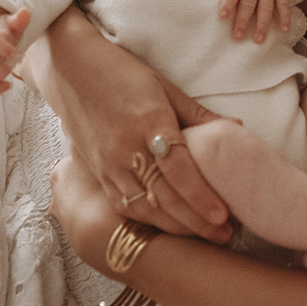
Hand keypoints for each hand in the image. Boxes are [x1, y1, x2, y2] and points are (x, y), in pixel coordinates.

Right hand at [21, 7, 233, 242]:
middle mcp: (125, 147)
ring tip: (204, 236)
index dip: (201, 195)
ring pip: (144, 207)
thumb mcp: (163, 85)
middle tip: (225, 235)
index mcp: (147, 120)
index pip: (178, 168)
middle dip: (196, 221)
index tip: (224, 215)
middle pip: (164, 195)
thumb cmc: (121, 72)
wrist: (70, 69)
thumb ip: (196, 113)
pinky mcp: (96, 173)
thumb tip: (235, 127)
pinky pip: (124, 205)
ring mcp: (107, 163)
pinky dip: (148, 220)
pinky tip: (169, 227)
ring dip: (176, 227)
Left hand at [202, 0, 294, 42]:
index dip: (228, 2)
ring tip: (258, 39)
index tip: (222, 15)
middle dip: (243, 20)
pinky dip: (285, 16)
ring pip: (266, 6)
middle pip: (248, 2)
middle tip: (237, 36)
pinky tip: (284, 29)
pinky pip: (284, 4)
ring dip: (263, 24)